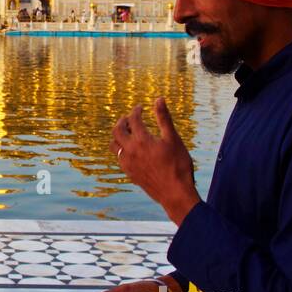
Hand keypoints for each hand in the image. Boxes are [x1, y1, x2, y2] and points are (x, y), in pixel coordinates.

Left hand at [112, 98, 200, 224]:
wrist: (175, 193)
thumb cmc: (178, 165)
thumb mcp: (173, 139)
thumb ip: (164, 118)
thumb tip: (158, 98)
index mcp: (141, 140)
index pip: (133, 119)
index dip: (136, 111)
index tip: (140, 108)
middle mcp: (130, 151)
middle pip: (117, 131)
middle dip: (122, 121)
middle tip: (128, 118)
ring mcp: (128, 163)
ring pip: (114, 145)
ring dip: (118, 136)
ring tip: (126, 132)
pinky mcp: (129, 173)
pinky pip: (118, 158)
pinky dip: (120, 149)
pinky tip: (129, 149)